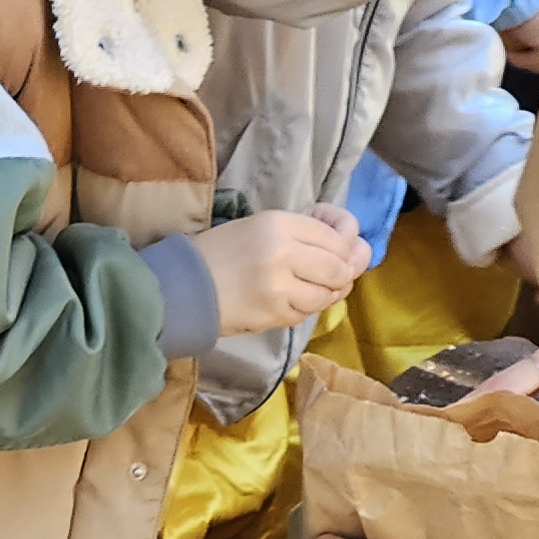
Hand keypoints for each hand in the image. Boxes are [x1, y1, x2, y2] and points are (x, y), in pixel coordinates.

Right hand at [191, 207, 370, 336]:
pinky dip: (305, 309)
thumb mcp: (261, 226)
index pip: (336, 235)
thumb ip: (306, 231)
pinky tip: (290, 301)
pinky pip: (306, 313)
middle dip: (344, 273)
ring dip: (326, 294)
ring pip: (328, 294)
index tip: (343, 246)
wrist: (182, 287)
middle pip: (340, 267)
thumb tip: (356, 246)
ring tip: (311, 289)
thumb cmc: (220, 252)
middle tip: (335, 275)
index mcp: (279, 223)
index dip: (348, 243)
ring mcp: (280, 287)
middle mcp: (284, 252)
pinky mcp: (273, 314)